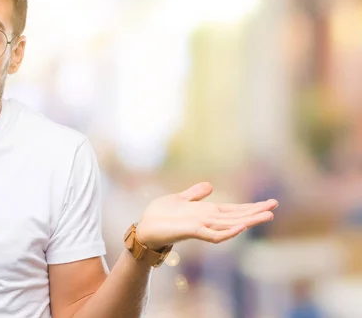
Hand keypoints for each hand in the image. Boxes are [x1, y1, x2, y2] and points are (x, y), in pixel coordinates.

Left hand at [136, 182, 277, 249]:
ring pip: (231, 225)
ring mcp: (202, 227)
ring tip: (266, 215)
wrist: (144, 228)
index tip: (269, 202)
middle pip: (237, 217)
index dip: (250, 207)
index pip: (234, 210)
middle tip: (275, 206)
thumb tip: (211, 186)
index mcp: (207, 213)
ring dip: (248, 221)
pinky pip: (215, 235)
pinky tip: (240, 226)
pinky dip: (228, 231)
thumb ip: (195, 194)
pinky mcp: (193, 232)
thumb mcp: (179, 199)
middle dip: (255, 212)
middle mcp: (208, 221)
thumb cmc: (160, 216)